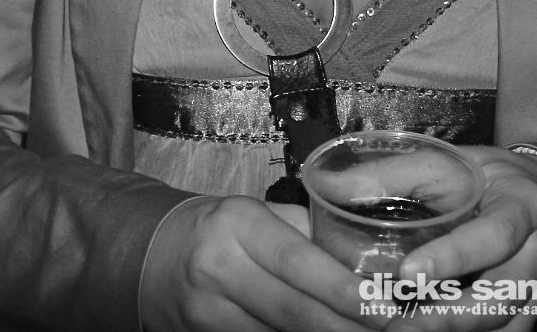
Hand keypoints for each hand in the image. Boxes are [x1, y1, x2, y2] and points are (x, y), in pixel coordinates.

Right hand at [139, 195, 386, 331]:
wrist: (150, 257)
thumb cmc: (220, 231)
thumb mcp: (256, 215)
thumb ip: (306, 232)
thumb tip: (369, 258)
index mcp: (238, 225)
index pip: (298, 262)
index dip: (344, 289)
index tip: (386, 307)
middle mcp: (219, 268)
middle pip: (295, 313)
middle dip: (348, 329)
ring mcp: (208, 314)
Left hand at [383, 147, 536, 329]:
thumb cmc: (479, 176)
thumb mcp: (440, 161)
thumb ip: (387, 175)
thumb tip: (323, 184)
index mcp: (522, 207)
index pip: (494, 236)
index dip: (453, 257)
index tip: (408, 273)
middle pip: (499, 297)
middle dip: (448, 316)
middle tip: (397, 325)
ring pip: (501, 326)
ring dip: (452, 331)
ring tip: (402, 331)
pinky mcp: (527, 315)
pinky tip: (422, 331)